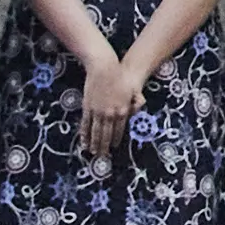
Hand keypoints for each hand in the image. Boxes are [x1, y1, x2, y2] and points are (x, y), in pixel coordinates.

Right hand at [77, 43, 138, 163]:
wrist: (104, 68)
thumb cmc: (120, 76)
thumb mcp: (134, 89)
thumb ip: (137, 101)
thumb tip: (140, 107)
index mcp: (123, 111)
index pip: (119, 130)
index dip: (116, 140)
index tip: (114, 148)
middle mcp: (111, 114)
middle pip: (107, 134)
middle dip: (104, 147)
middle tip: (102, 156)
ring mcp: (98, 111)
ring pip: (96, 132)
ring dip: (94, 143)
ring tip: (93, 152)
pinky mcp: (88, 107)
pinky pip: (86, 124)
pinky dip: (85, 134)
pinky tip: (84, 141)